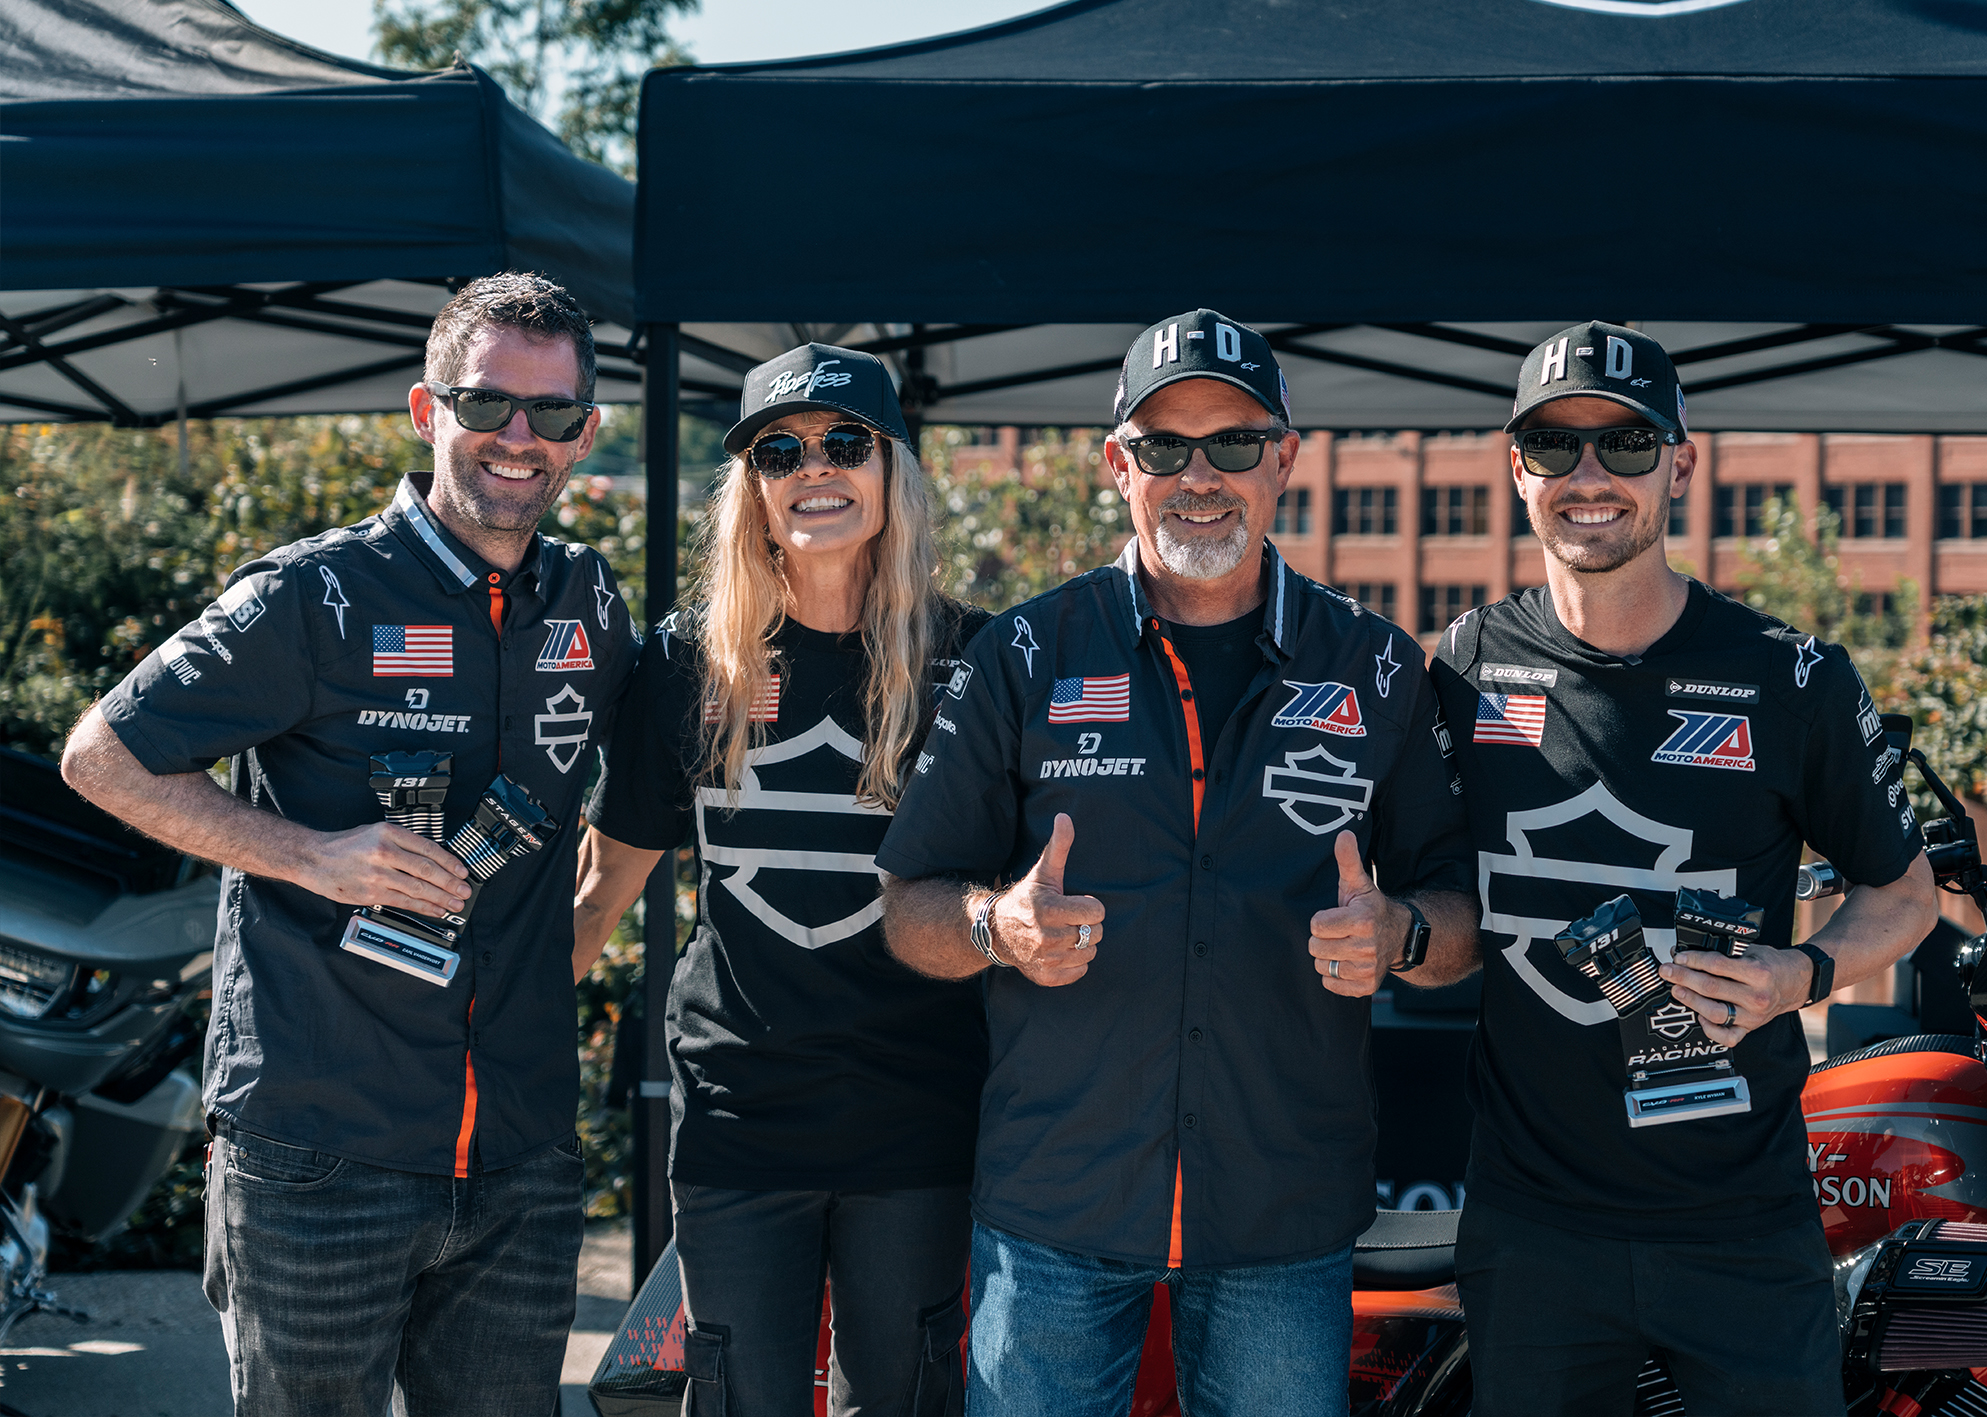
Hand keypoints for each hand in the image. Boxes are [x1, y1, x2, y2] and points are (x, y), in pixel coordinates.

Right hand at [295, 823, 470, 917]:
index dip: (450, 862)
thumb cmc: (344, 846)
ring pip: (418, 888)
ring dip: (441, 898)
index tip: (462, 871)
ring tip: (455, 904)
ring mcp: (378, 874)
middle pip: (427, 870)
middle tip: (464, 891)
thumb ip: (402, 843)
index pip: (428, 848)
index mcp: (388, 833)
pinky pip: (404, 902)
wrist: (313, 859)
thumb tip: (433, 859)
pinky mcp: (371, 893)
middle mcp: (384, 852)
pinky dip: (423, 908)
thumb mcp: (374, 832)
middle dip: (450, 883)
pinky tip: (435, 910)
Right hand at [990, 813, 1104, 986]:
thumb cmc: (1026, 899)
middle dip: (1087, 925)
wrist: (996, 931)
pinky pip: (1079, 972)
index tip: (1074, 904)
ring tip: (1065, 934)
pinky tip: (1060, 951)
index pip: (1097, 912)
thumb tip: (1065, 817)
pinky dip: (1074, 964)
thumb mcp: (1043, 872)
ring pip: (1090, 954)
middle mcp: (1048, 937)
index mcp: (1050, 910)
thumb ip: (1058, 846)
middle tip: (1069, 919)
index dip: (1089, 906)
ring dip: (1082, 945)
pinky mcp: (1046, 976)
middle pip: (1096, 933)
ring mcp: (1046, 959)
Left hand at [1308, 830, 1409, 997]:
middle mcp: (1367, 947)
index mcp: (1362, 920)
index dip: (1321, 920)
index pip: (1316, 926)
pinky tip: (1346, 962)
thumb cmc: (1369, 907)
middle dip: (1322, 939)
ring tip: (1342, 946)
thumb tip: (1343, 834)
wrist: (1399, 936)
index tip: (1335, 915)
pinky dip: (1334, 976)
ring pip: (1322, 967)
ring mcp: (1367, 969)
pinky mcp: (1366, 987)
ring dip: (1327, 958)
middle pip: (1316, 948)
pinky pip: (1331, 985)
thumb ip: (1348, 860)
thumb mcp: (1358, 883)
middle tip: (1338, 932)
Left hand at [1660, 947, 1812, 1045]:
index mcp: (1758, 973)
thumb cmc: (1771, 965)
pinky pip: (1727, 1037)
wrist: (1796, 982)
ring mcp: (1753, 1016)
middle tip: (1667, 972)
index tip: (1678, 957)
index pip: (1716, 966)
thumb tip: (1689, 954)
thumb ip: (1725, 953)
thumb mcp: (1751, 950)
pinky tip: (1699, 1016)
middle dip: (1683, 978)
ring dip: (1691, 1001)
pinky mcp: (1750, 1028)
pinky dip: (1710, 1029)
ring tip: (1678, 990)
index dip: (1693, 960)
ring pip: (1714, 1012)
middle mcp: (1756, 996)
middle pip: (1711, 988)